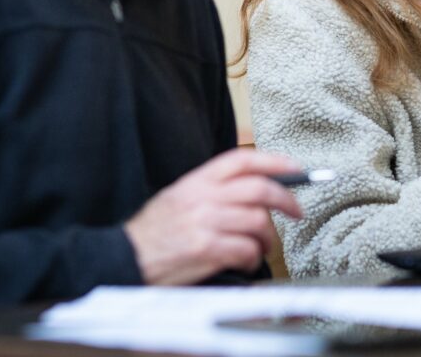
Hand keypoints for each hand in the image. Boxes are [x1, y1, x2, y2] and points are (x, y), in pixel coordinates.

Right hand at [125, 149, 303, 285]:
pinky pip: (246, 249)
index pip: (243, 160)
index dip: (275, 161)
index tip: (297, 169)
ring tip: (263, 246)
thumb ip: (214, 189)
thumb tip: (257, 188)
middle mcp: (202, 198)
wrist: (124, 258)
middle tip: (297, 212)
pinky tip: (247, 261)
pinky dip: (254, 257)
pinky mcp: (205, 250)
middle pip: (260, 189)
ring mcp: (204, 224)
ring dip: (268, 237)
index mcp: (197, 181)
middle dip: (287, 200)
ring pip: (258, 222)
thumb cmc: (155, 231)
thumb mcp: (179, 197)